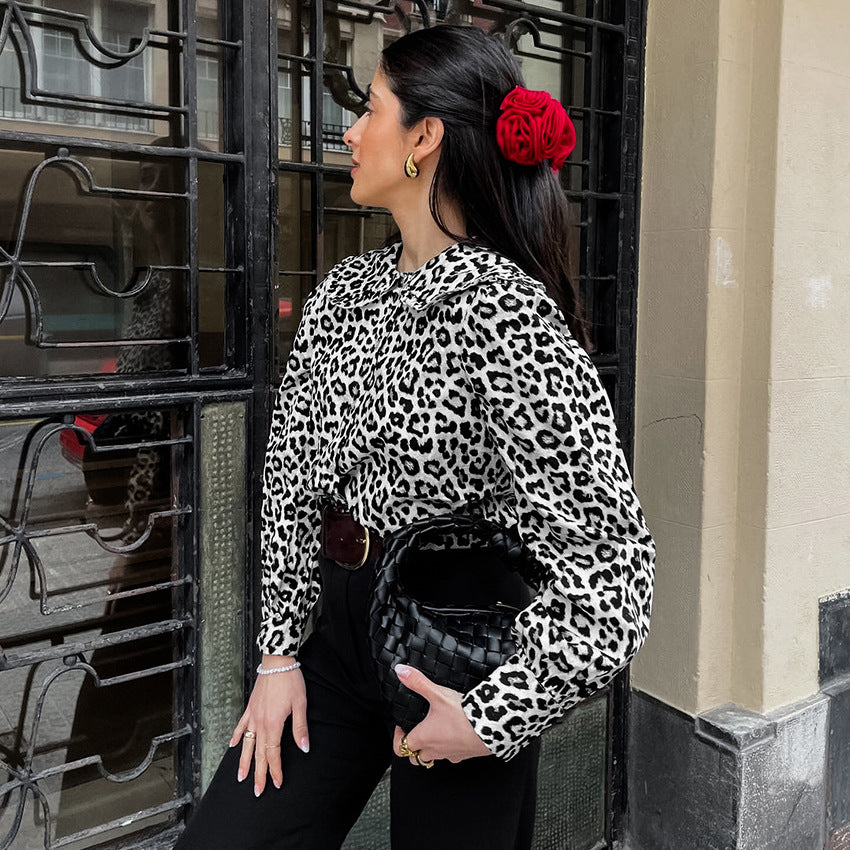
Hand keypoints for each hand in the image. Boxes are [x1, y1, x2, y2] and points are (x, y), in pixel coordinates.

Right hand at [229, 655, 308, 795]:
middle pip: (259, 753)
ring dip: (244, 761)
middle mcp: (259, 723)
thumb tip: (304, 748)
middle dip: (259, 773)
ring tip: (241, 776)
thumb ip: (300, 728)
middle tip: (258, 790)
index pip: (273, 753)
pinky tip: (232, 745)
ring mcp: (253, 715)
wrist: (277, 662)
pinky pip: (241, 725)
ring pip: (246, 744)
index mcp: (272, 724)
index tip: (276, 783)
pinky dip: (237, 736)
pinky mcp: (250, 707)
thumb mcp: (300, 704)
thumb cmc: (290, 680)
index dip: (275, 769)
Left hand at [391, 664, 492, 764]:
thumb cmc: (463, 715)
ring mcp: (450, 755)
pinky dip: (450, 748)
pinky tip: (455, 734)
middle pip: (416, 758)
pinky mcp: (464, 755)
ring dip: (431, 748)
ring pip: (434, 758)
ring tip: (435, 731)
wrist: (490, 727)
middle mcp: (435, 750)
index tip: (402, 727)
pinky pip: (452, 756)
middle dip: (413, 748)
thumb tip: (401, 671)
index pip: (401, 748)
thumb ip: (418, 682)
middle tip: (415, 732)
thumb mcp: (437, 694)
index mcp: (424, 738)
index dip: (398, 738)